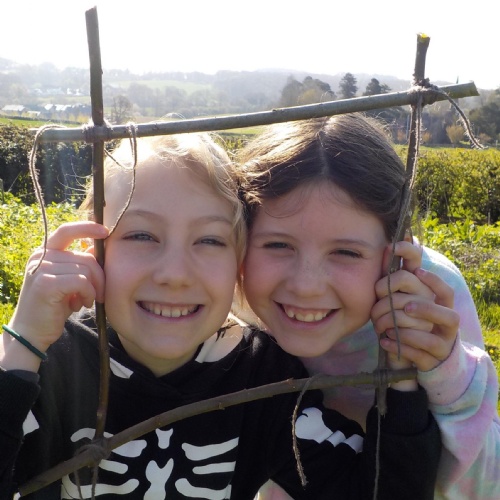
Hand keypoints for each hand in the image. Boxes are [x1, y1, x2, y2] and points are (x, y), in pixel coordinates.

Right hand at [7, 221, 107, 353]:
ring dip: (93, 288)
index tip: (105, 231)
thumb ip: (79, 264)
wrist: (31, 332)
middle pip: (85, 257)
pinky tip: (81, 304)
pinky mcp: (46, 283)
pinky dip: (88, 293)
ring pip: (86, 270)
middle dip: (99, 276)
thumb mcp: (69, 281)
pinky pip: (81, 281)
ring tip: (86, 301)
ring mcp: (41, 269)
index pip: (66, 231)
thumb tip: (95, 247)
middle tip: (99, 294)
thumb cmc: (54, 306)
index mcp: (44, 252)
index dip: (87, 228)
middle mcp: (40, 257)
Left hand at [372, 241, 458, 371]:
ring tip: (384, 327)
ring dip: (400, 328)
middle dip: (401, 305)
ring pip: (425, 332)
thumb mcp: (402, 298)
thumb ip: (397, 277)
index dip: (432, 280)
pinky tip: (384, 341)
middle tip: (383, 307)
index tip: (417, 272)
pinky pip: (416, 353)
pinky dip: (397, 346)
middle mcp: (446, 320)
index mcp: (441, 304)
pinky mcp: (433, 360)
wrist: (417, 356)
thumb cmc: (407, 321)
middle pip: (430, 307)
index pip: (444, 290)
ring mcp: (443, 341)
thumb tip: (389, 247)